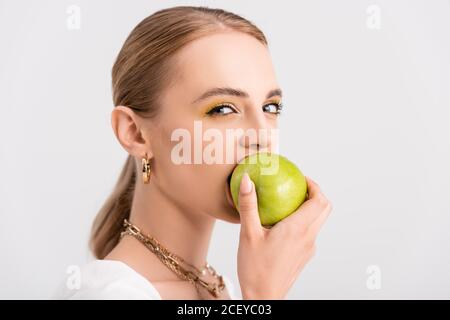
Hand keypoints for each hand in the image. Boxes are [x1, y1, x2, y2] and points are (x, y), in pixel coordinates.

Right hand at [237, 173, 331, 298]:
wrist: (264, 297)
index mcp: (297, 229)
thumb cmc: (255, 269)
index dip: (314, 185)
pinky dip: (303, 222)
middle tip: (296, 187)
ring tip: (287, 202)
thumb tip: (247, 180)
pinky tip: (282, 223)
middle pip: (325, 209)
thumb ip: (248, 205)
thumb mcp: (248, 234)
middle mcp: (308, 238)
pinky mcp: (304, 256)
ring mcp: (309, 248)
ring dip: (310, 208)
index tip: (300, 178)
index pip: (320, 200)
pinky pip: (309, 232)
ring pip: (319, 221)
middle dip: (315, 194)